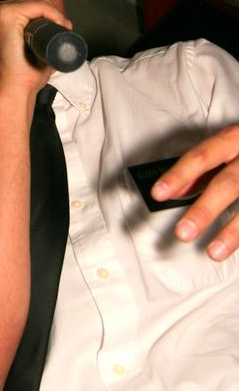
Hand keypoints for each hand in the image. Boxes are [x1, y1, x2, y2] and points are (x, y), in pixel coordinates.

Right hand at [0, 0, 71, 92]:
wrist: (13, 89)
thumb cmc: (22, 72)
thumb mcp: (27, 44)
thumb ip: (37, 31)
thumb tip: (60, 22)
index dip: (49, 10)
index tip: (61, 26)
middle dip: (53, 10)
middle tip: (63, 29)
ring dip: (55, 12)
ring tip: (60, 30)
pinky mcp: (6, 15)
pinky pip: (39, 4)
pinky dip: (53, 13)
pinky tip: (58, 26)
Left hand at [151, 125, 238, 259]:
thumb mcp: (226, 148)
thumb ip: (201, 170)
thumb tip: (175, 190)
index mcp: (233, 139)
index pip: (201, 156)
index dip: (179, 175)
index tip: (159, 193)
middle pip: (228, 184)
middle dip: (204, 210)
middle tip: (182, 232)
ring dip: (231, 232)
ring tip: (214, 251)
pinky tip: (232, 247)